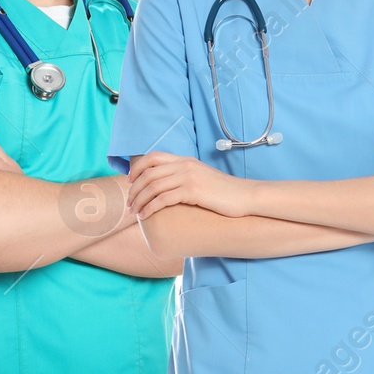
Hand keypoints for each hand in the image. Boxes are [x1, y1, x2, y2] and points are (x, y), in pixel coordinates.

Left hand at [128, 152, 252, 219]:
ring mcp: (188, 177)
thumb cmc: (224, 192)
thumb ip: (185, 176)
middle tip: (129, 204)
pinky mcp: (192, 191)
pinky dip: (150, 208)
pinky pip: (163, 199)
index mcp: (185, 160)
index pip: (152, 157)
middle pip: (149, 173)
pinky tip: (145, 216)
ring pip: (153, 187)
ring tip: (134, 213)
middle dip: (134, 190)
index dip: (137, 169)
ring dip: (139, 201)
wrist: (245, 196)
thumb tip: (169, 186)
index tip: (130, 182)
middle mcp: (185, 165)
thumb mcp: (202, 177)